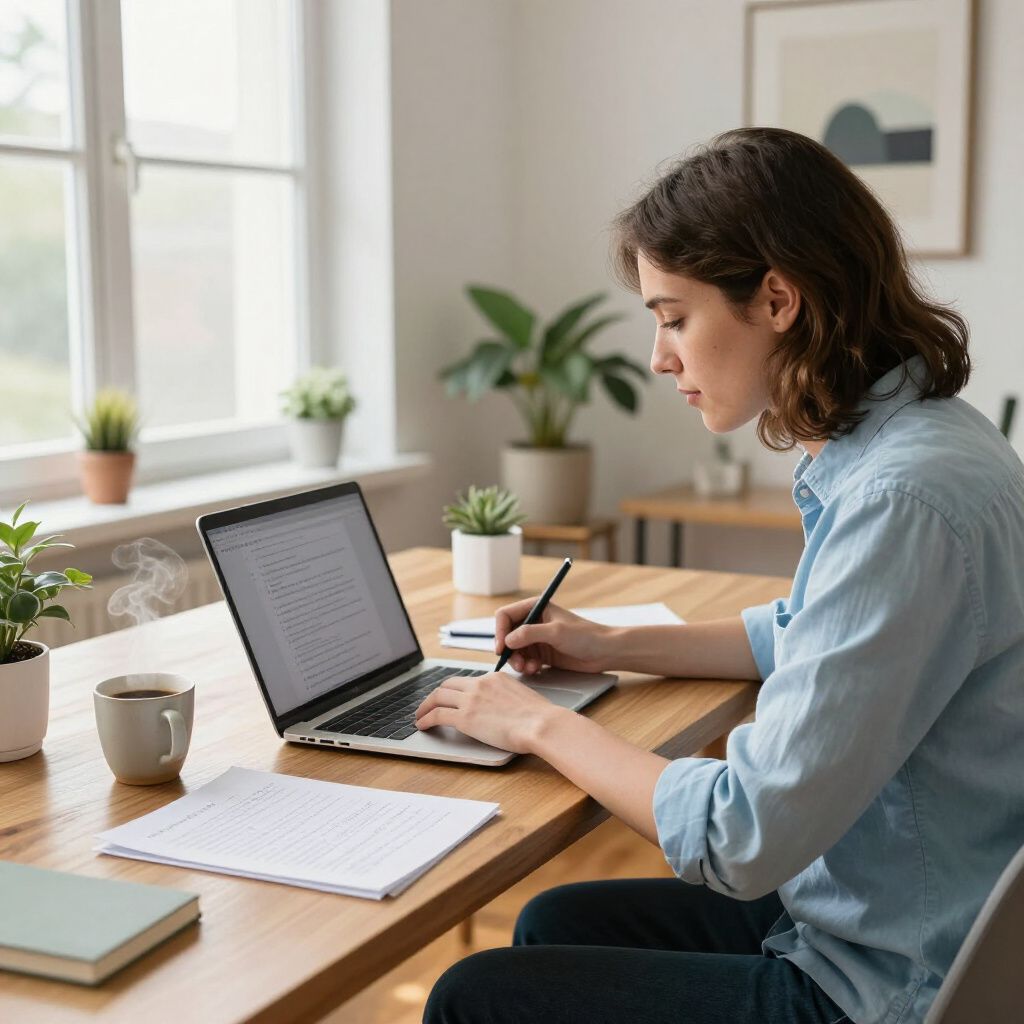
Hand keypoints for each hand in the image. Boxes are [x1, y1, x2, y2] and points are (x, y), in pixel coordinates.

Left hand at [414, 672, 563, 753]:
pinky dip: (426, 719)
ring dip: (425, 706)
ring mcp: (471, 700)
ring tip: (420, 715)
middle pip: (448, 685)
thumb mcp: (521, 696)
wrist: (541, 724)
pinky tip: (422, 725)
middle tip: (429, 704)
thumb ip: (506, 697)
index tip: (450, 697)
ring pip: (438, 697)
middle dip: (435, 695)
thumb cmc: (539, 716)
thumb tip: (500, 707)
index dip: (455, 690)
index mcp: (494, 677)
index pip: (467, 680)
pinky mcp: (465, 718)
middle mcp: (480, 684)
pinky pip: (437, 715)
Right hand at [494, 598, 611, 675]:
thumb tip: (507, 640)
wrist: (604, 652)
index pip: (505, 615)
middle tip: (516, 663)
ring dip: (517, 660)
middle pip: (507, 635)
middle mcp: (533, 621)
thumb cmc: (585, 636)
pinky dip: (526, 666)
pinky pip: (524, 659)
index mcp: (536, 607)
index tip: (501, 647)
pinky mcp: (542, 653)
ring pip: (514, 650)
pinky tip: (536, 669)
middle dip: (508, 650)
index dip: (500, 631)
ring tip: (528, 668)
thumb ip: (529, 634)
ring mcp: (537, 638)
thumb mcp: (556, 632)